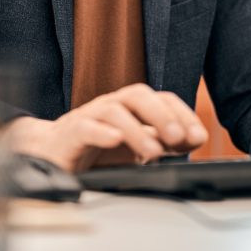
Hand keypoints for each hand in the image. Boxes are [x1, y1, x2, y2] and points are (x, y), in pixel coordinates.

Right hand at [2, 83, 207, 171]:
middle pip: (138, 96)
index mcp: (131, 107)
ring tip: (153, 153)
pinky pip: (84, 127)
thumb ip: (166, 141)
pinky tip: (115, 142)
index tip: (197, 137)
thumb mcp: (137, 146)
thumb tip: (196, 137)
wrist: (53, 155)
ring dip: (137, 131)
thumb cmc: (97, 148)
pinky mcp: (69, 133)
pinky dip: (101, 133)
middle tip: (179, 138)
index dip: (182, 114)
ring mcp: (89, 116)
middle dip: (162, 116)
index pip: (161, 99)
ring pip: (113, 111)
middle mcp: (112, 105)